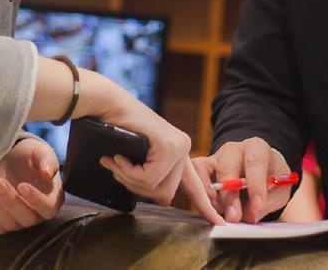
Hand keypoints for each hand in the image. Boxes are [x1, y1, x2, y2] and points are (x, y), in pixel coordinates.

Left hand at [0, 136, 63, 234]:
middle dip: (11, 200)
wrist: (12, 160)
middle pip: (27, 218)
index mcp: (53, 198)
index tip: (21, 185)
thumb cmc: (30, 156)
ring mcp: (21, 220)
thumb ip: (47, 160)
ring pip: (11, 224)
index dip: (35, 200)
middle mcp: (39, 214)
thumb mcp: (40, 151)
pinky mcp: (5, 221)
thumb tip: (48, 173)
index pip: (48, 208)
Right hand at [94, 90, 224, 224]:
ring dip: (129, 178)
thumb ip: (154, 177)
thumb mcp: (140, 159)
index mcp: (179, 153)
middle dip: (137, 188)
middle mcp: (183, 149)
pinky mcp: (168, 145)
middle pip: (166, 194)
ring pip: (155, 187)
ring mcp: (177, 146)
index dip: (205, 206)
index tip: (218, 222)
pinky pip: (147, 177)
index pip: (196, 186)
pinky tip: (119, 157)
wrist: (110, 105)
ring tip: (115, 161)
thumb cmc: (120, 130)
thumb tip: (163, 200)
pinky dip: (127, 171)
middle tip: (118, 172)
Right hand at [191, 138, 292, 222]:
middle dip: (229, 195)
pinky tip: (212, 208)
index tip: (257, 206)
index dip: (255, 185)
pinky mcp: (202, 167)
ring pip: (204, 170)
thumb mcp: (280, 189)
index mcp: (257, 148)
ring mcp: (215, 156)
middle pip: (227, 166)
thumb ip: (268, 202)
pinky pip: (193, 177)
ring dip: (210, 196)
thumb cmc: (271, 179)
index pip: (255, 161)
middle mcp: (234, 149)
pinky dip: (199, 195)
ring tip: (222, 213)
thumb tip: (248, 215)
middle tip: (234, 217)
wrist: (261, 171)